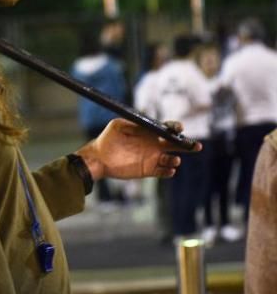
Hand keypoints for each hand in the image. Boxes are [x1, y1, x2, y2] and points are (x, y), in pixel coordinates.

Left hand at [75, 118, 200, 180]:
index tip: (179, 128)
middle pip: (175, 145)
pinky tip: (168, 170)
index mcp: (149, 133)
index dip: (175, 128)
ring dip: (175, 160)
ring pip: (171, 160)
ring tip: (172, 160)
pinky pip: (163, 172)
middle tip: (195, 146)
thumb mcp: (118, 126)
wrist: (98, 158)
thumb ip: (134, 123)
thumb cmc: (107, 139)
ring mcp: (152, 158)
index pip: (167, 130)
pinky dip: (168, 171)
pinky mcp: (148, 170)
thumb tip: (147, 122)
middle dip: (187, 145)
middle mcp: (153, 145)